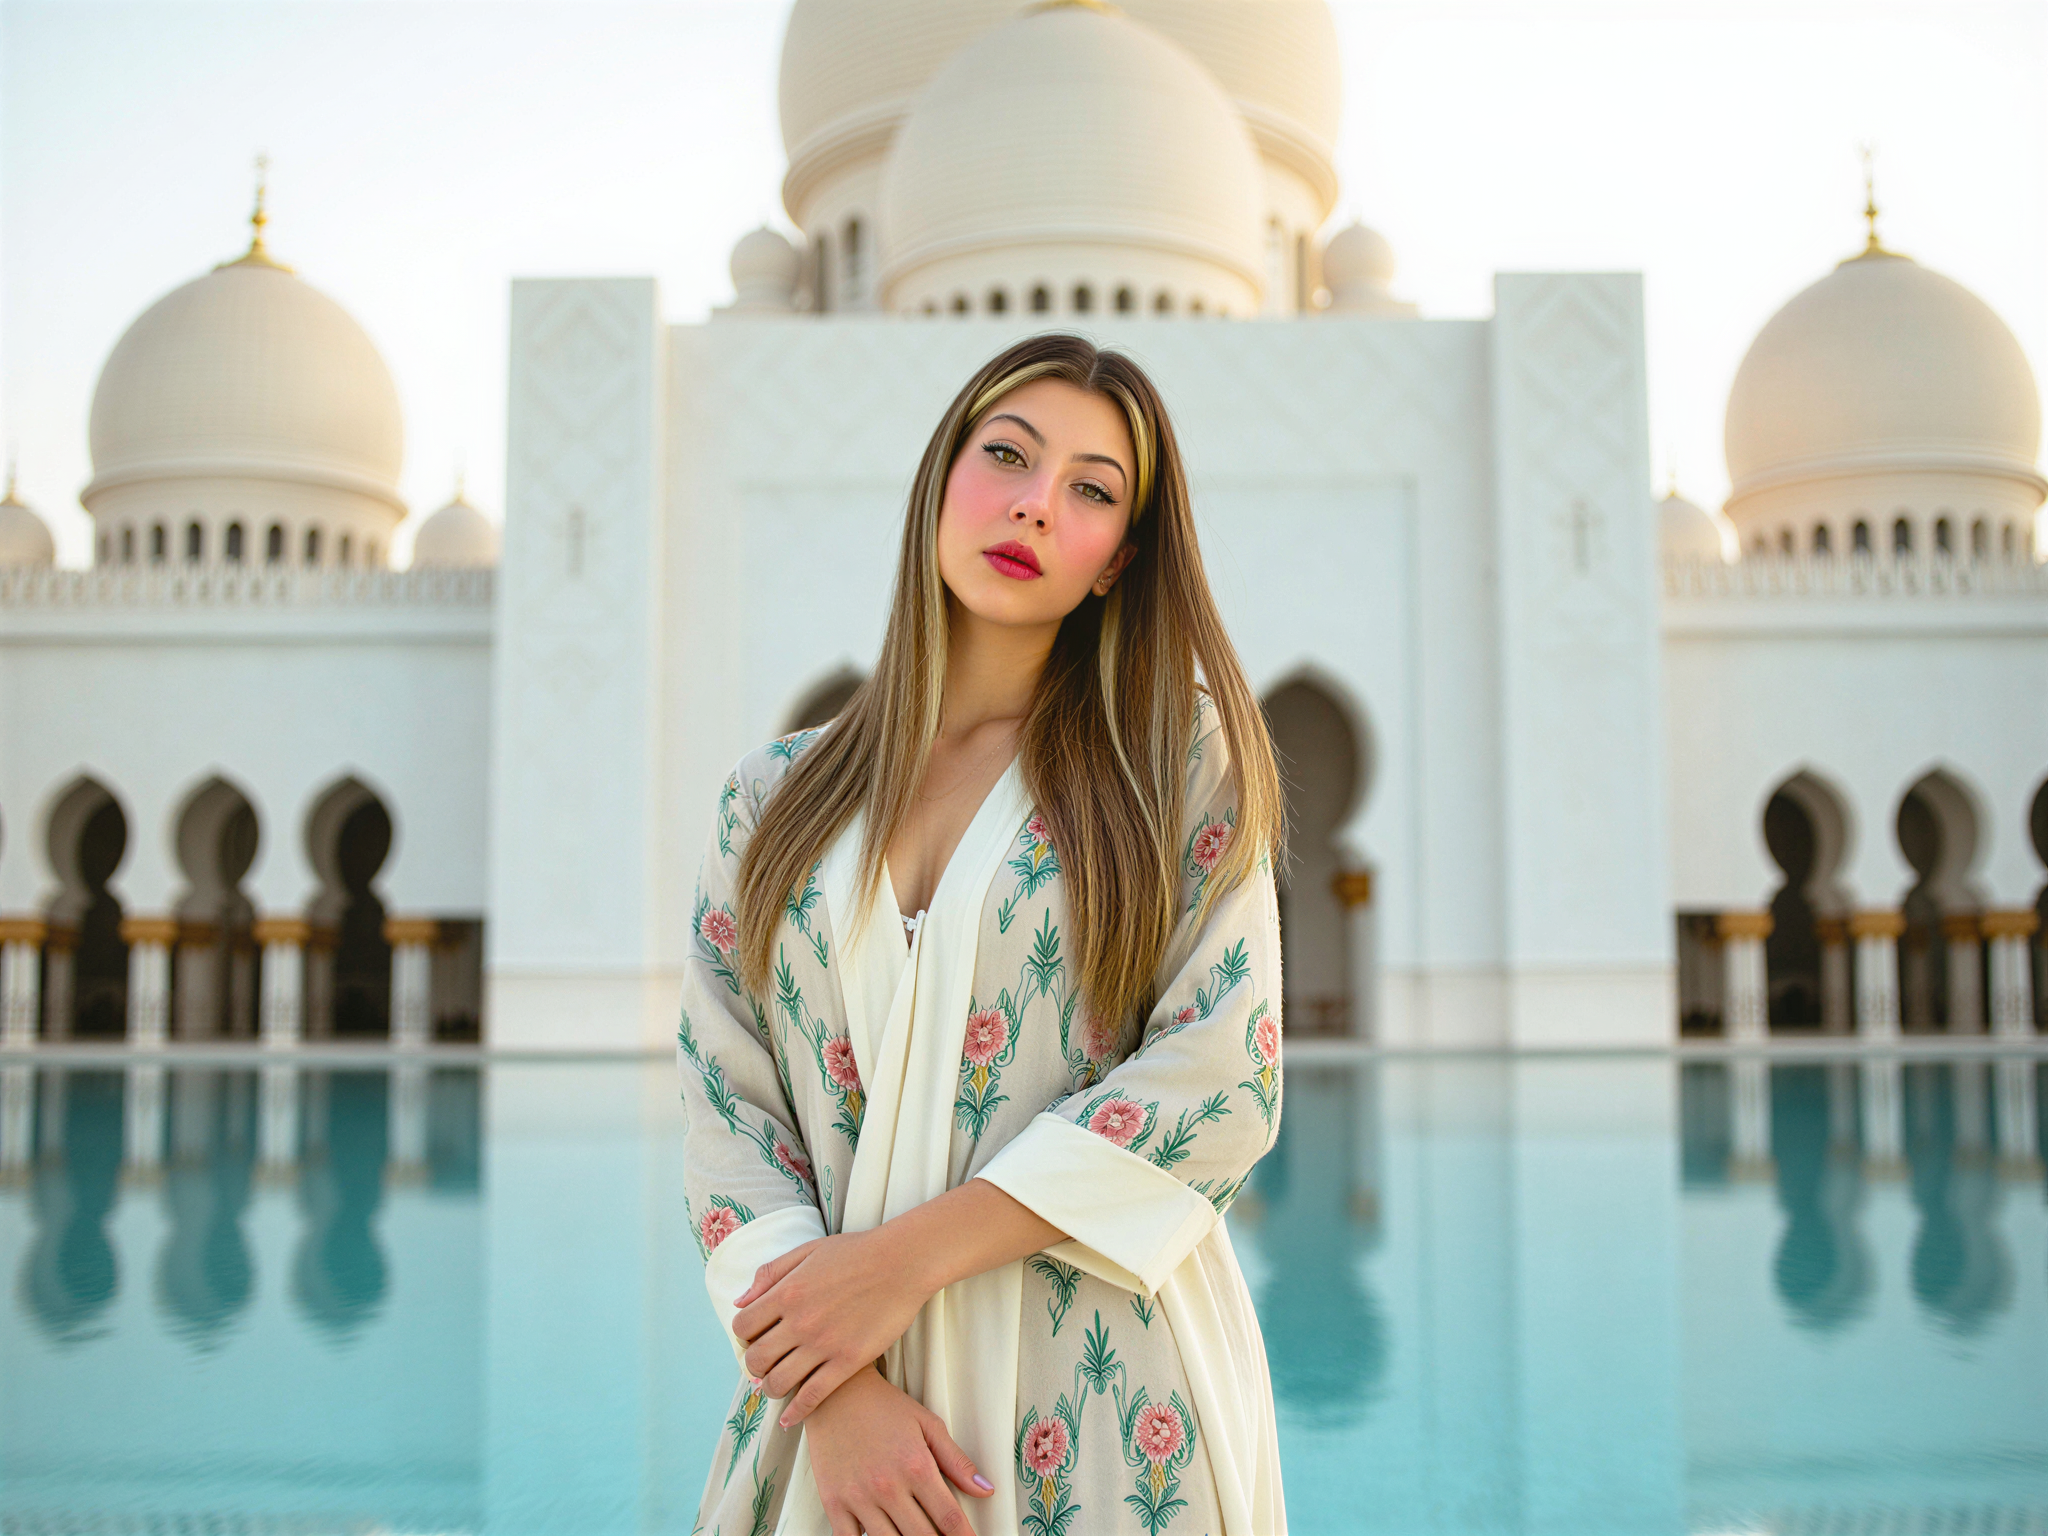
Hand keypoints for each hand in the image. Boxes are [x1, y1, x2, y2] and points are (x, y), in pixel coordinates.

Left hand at [732, 1228, 933, 1426]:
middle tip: (765, 1364)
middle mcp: (800, 1321)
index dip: (743, 1336)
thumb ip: (771, 1273)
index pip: (742, 1327)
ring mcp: (824, 1344)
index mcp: (787, 1292)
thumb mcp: (808, 1250)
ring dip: (771, 1388)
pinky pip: (813, 1396)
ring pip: (779, 1382)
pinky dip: (797, 1411)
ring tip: (778, 1385)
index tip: (755, 1338)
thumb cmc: (856, 1252)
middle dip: (754, 1365)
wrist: (903, 1263)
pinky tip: (791, 1418)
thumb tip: (739, 1301)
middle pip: (756, 1359)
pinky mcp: (848, 1362)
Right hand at [805, 1363, 992, 1535]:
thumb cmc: (883, 1407)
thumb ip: (956, 1461)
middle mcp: (888, 1486)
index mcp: (916, 1466)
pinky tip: (882, 1535)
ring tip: (914, 1535)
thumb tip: (986, 1490)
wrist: (835, 1393)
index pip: (949, 1518)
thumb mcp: (927, 1424)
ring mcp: (858, 1498)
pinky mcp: (833, 1503)